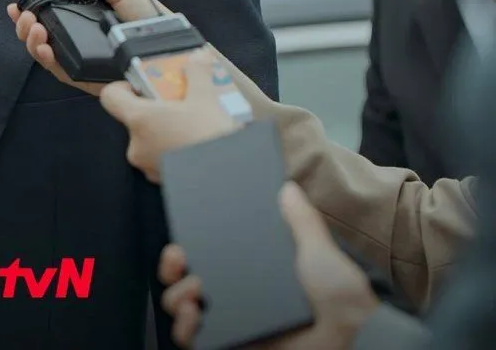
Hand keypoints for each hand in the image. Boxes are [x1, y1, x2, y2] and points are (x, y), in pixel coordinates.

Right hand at [5, 0, 171, 96]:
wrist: (167, 48)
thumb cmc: (149, 18)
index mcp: (81, 15)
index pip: (48, 12)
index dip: (29, 8)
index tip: (17, 3)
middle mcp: (75, 36)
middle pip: (39, 33)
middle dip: (25, 25)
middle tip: (26, 16)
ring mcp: (77, 57)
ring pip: (43, 52)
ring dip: (31, 40)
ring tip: (36, 29)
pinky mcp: (83, 76)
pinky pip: (57, 70)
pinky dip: (45, 59)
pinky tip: (44, 47)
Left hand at [97, 50, 238, 182]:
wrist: (227, 177)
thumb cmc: (210, 138)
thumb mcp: (206, 98)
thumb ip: (198, 74)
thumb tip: (198, 57)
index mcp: (139, 119)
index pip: (110, 97)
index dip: (123, 87)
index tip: (140, 85)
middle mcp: (136, 144)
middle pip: (134, 119)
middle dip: (154, 110)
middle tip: (176, 103)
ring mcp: (148, 165)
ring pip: (149, 140)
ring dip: (165, 131)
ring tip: (191, 125)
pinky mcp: (162, 180)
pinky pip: (161, 159)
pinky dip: (173, 151)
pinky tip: (195, 146)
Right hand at [158, 184, 378, 349]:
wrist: (352, 339)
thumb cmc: (339, 303)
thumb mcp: (323, 256)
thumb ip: (304, 223)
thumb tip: (288, 188)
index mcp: (250, 272)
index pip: (207, 254)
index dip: (186, 244)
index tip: (182, 234)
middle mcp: (233, 296)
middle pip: (183, 278)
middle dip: (171, 265)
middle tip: (179, 257)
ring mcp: (229, 322)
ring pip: (180, 306)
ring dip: (176, 294)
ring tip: (195, 289)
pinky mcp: (229, 344)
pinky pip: (191, 339)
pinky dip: (185, 327)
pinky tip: (193, 316)